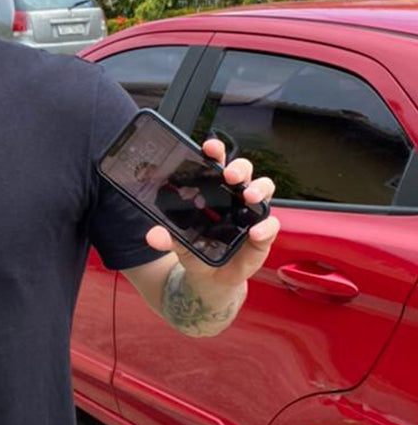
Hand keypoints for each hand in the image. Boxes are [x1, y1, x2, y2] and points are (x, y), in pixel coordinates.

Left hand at [145, 139, 280, 298]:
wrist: (211, 278)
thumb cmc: (198, 250)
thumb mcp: (180, 244)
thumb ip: (168, 238)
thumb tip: (153, 235)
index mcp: (214, 192)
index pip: (217, 165)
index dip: (216, 152)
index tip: (209, 147)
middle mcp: (235, 197)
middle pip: (244, 172)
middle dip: (239, 168)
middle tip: (230, 175)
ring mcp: (251, 214)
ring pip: (264, 190)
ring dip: (258, 189)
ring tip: (248, 196)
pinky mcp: (264, 233)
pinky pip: (271, 224)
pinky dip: (266, 226)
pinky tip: (255, 232)